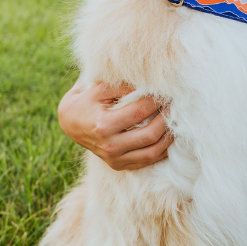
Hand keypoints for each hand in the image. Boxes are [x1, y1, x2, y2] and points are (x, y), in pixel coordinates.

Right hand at [57, 78, 172, 170]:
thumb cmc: (85, 100)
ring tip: (177, 119)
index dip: (157, 99)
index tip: (167, 89)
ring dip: (170, 135)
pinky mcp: (120, 165)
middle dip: (167, 117)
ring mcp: (115, 159)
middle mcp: (109, 146)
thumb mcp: (97, 88)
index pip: (140, 111)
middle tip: (176, 104)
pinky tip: (170, 134)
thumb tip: (150, 80)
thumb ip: (122, 84)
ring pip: (153, 151)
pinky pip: (149, 160)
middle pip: (151, 134)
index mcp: (103, 126)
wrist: (70, 123)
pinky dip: (164, 148)